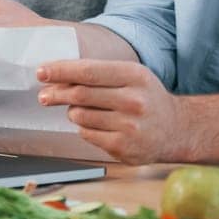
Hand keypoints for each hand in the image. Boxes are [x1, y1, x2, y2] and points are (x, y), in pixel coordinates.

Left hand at [37, 59, 182, 164]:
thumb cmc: (147, 98)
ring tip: (80, 110)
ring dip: (72, 112)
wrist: (176, 129)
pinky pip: (87, 134)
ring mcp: (128, 126)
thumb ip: (100, 74)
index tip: (42, 72)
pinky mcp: (123, 147)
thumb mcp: (132, 77)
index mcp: (134, 76)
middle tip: (44, 95)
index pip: (88, 71)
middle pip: (81, 94)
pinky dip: (84, 128)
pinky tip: (95, 125)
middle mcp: (133, 100)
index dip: (61, 71)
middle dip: (56, 94)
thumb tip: (59, 77)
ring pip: (80, 116)